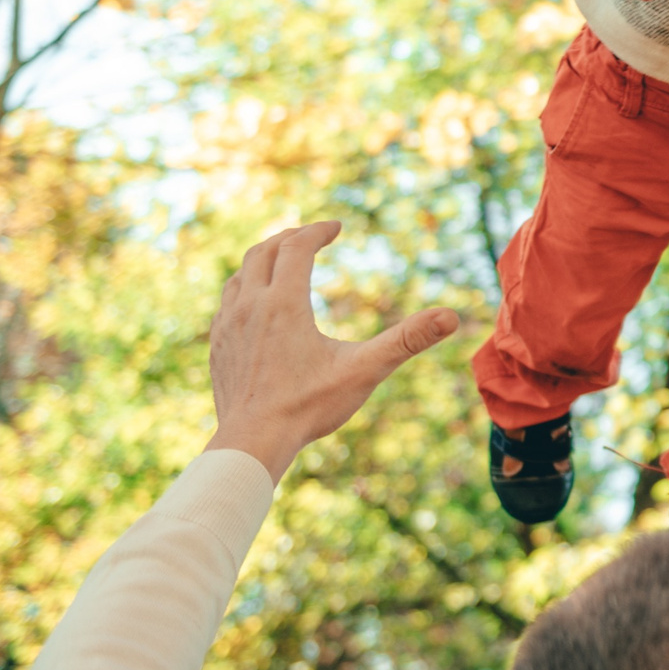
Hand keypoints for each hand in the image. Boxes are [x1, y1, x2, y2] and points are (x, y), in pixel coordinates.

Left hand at [204, 222, 459, 481]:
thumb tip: (451, 317)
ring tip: (282, 260)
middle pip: (264, 251)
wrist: (252, 442)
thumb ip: (408, 340)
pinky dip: (245, 286)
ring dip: (263, 258)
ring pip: (241, 273)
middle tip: (312, 236)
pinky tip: (257, 302)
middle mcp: (249, 305)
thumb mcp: (364, 370)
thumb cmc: (308, 407)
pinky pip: (228, 301)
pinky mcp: (217, 345)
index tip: (337, 227)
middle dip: (290, 237)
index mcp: (284, 302)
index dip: (318, 231)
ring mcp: (227, 325)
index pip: (297, 247)